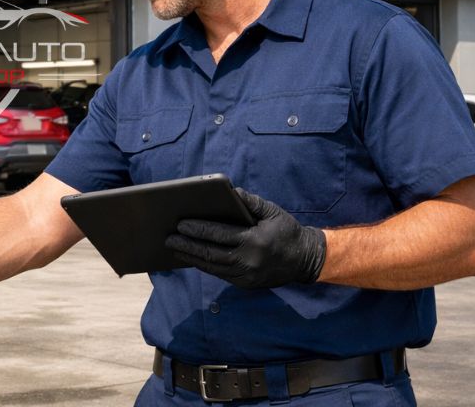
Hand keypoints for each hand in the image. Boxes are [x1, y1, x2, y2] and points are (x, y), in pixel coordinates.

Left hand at [164, 188, 326, 289]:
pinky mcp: (245, 284)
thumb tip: (229, 190)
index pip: (219, 234)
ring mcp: (246, 276)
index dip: (198, 230)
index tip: (180, 224)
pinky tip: (192, 257)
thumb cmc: (286, 231)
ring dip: (191, 258)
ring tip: (174, 248)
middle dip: (187, 245)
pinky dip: (204, 266)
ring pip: (212, 267)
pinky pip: (219, 274)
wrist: (305, 260)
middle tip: (168, 238)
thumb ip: (250, 201)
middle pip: (210, 254)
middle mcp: (249, 261)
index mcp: (254, 241)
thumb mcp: (272, 211)